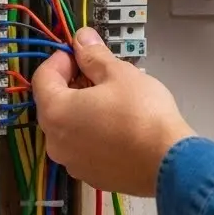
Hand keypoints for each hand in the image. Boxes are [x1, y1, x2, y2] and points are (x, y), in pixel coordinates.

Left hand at [33, 28, 193, 197]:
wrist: (170, 164)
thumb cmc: (143, 115)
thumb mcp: (119, 74)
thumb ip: (93, 55)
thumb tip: (82, 38)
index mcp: (55, 113)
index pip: (43, 77)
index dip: (61, 59)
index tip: (81, 52)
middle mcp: (55, 142)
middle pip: (54, 103)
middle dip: (72, 83)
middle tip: (100, 73)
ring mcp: (72, 162)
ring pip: (69, 126)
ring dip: (83, 108)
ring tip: (113, 98)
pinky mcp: (91, 176)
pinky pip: (84, 146)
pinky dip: (93, 132)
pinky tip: (118, 124)